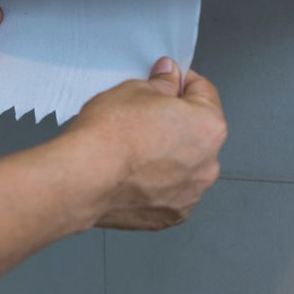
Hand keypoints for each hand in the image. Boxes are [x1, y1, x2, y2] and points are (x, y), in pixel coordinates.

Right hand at [63, 57, 226, 230]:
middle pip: (197, 132)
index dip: (181, 81)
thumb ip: (162, 83)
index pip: (204, 92)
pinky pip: (170, 191)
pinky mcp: (170, 215)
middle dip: (176, 121)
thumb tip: (169, 78)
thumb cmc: (109, 135)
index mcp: (208, 126)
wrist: (84, 178)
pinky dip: (156, 182)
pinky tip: (132, 172)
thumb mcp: (135, 89)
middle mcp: (208, 163)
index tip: (166, 81)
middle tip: (144, 115)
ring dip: (168, 154)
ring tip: (134, 148)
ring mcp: (191, 193)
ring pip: (185, 164)